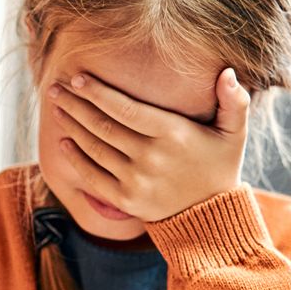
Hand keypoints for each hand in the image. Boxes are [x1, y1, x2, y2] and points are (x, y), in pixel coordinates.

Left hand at [47, 68, 251, 221]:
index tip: (79, 78)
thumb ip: (234, 101)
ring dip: (72, 126)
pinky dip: (76, 158)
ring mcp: (136, 181)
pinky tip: (65, 141)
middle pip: (103, 126)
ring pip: (94, 148)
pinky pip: (93, 176)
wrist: (212, 217)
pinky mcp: (125, 200)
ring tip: (58, 108)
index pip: (126, 108)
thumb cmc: (220, 166)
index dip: (99, 93)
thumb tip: (228, 71)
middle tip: (56, 88)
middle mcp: (151, 157)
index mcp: (173, 134)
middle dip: (75, 104)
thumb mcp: (234, 132)